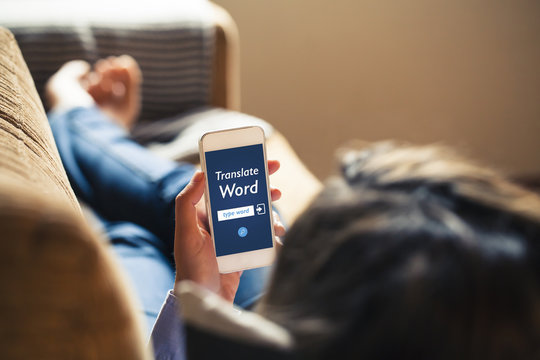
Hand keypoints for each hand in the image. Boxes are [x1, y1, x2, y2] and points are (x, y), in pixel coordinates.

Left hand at [174, 160, 283, 302]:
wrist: (205, 300)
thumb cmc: (191, 268)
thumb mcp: (185, 234)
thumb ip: (186, 203)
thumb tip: (200, 173)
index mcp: (203, 212)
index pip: (221, 182)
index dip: (237, 167)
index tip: (253, 158)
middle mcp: (218, 219)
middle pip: (242, 193)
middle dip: (259, 182)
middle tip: (275, 175)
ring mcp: (232, 233)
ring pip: (255, 211)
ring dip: (268, 207)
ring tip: (277, 210)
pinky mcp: (243, 247)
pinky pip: (260, 232)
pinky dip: (271, 229)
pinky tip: (277, 233)